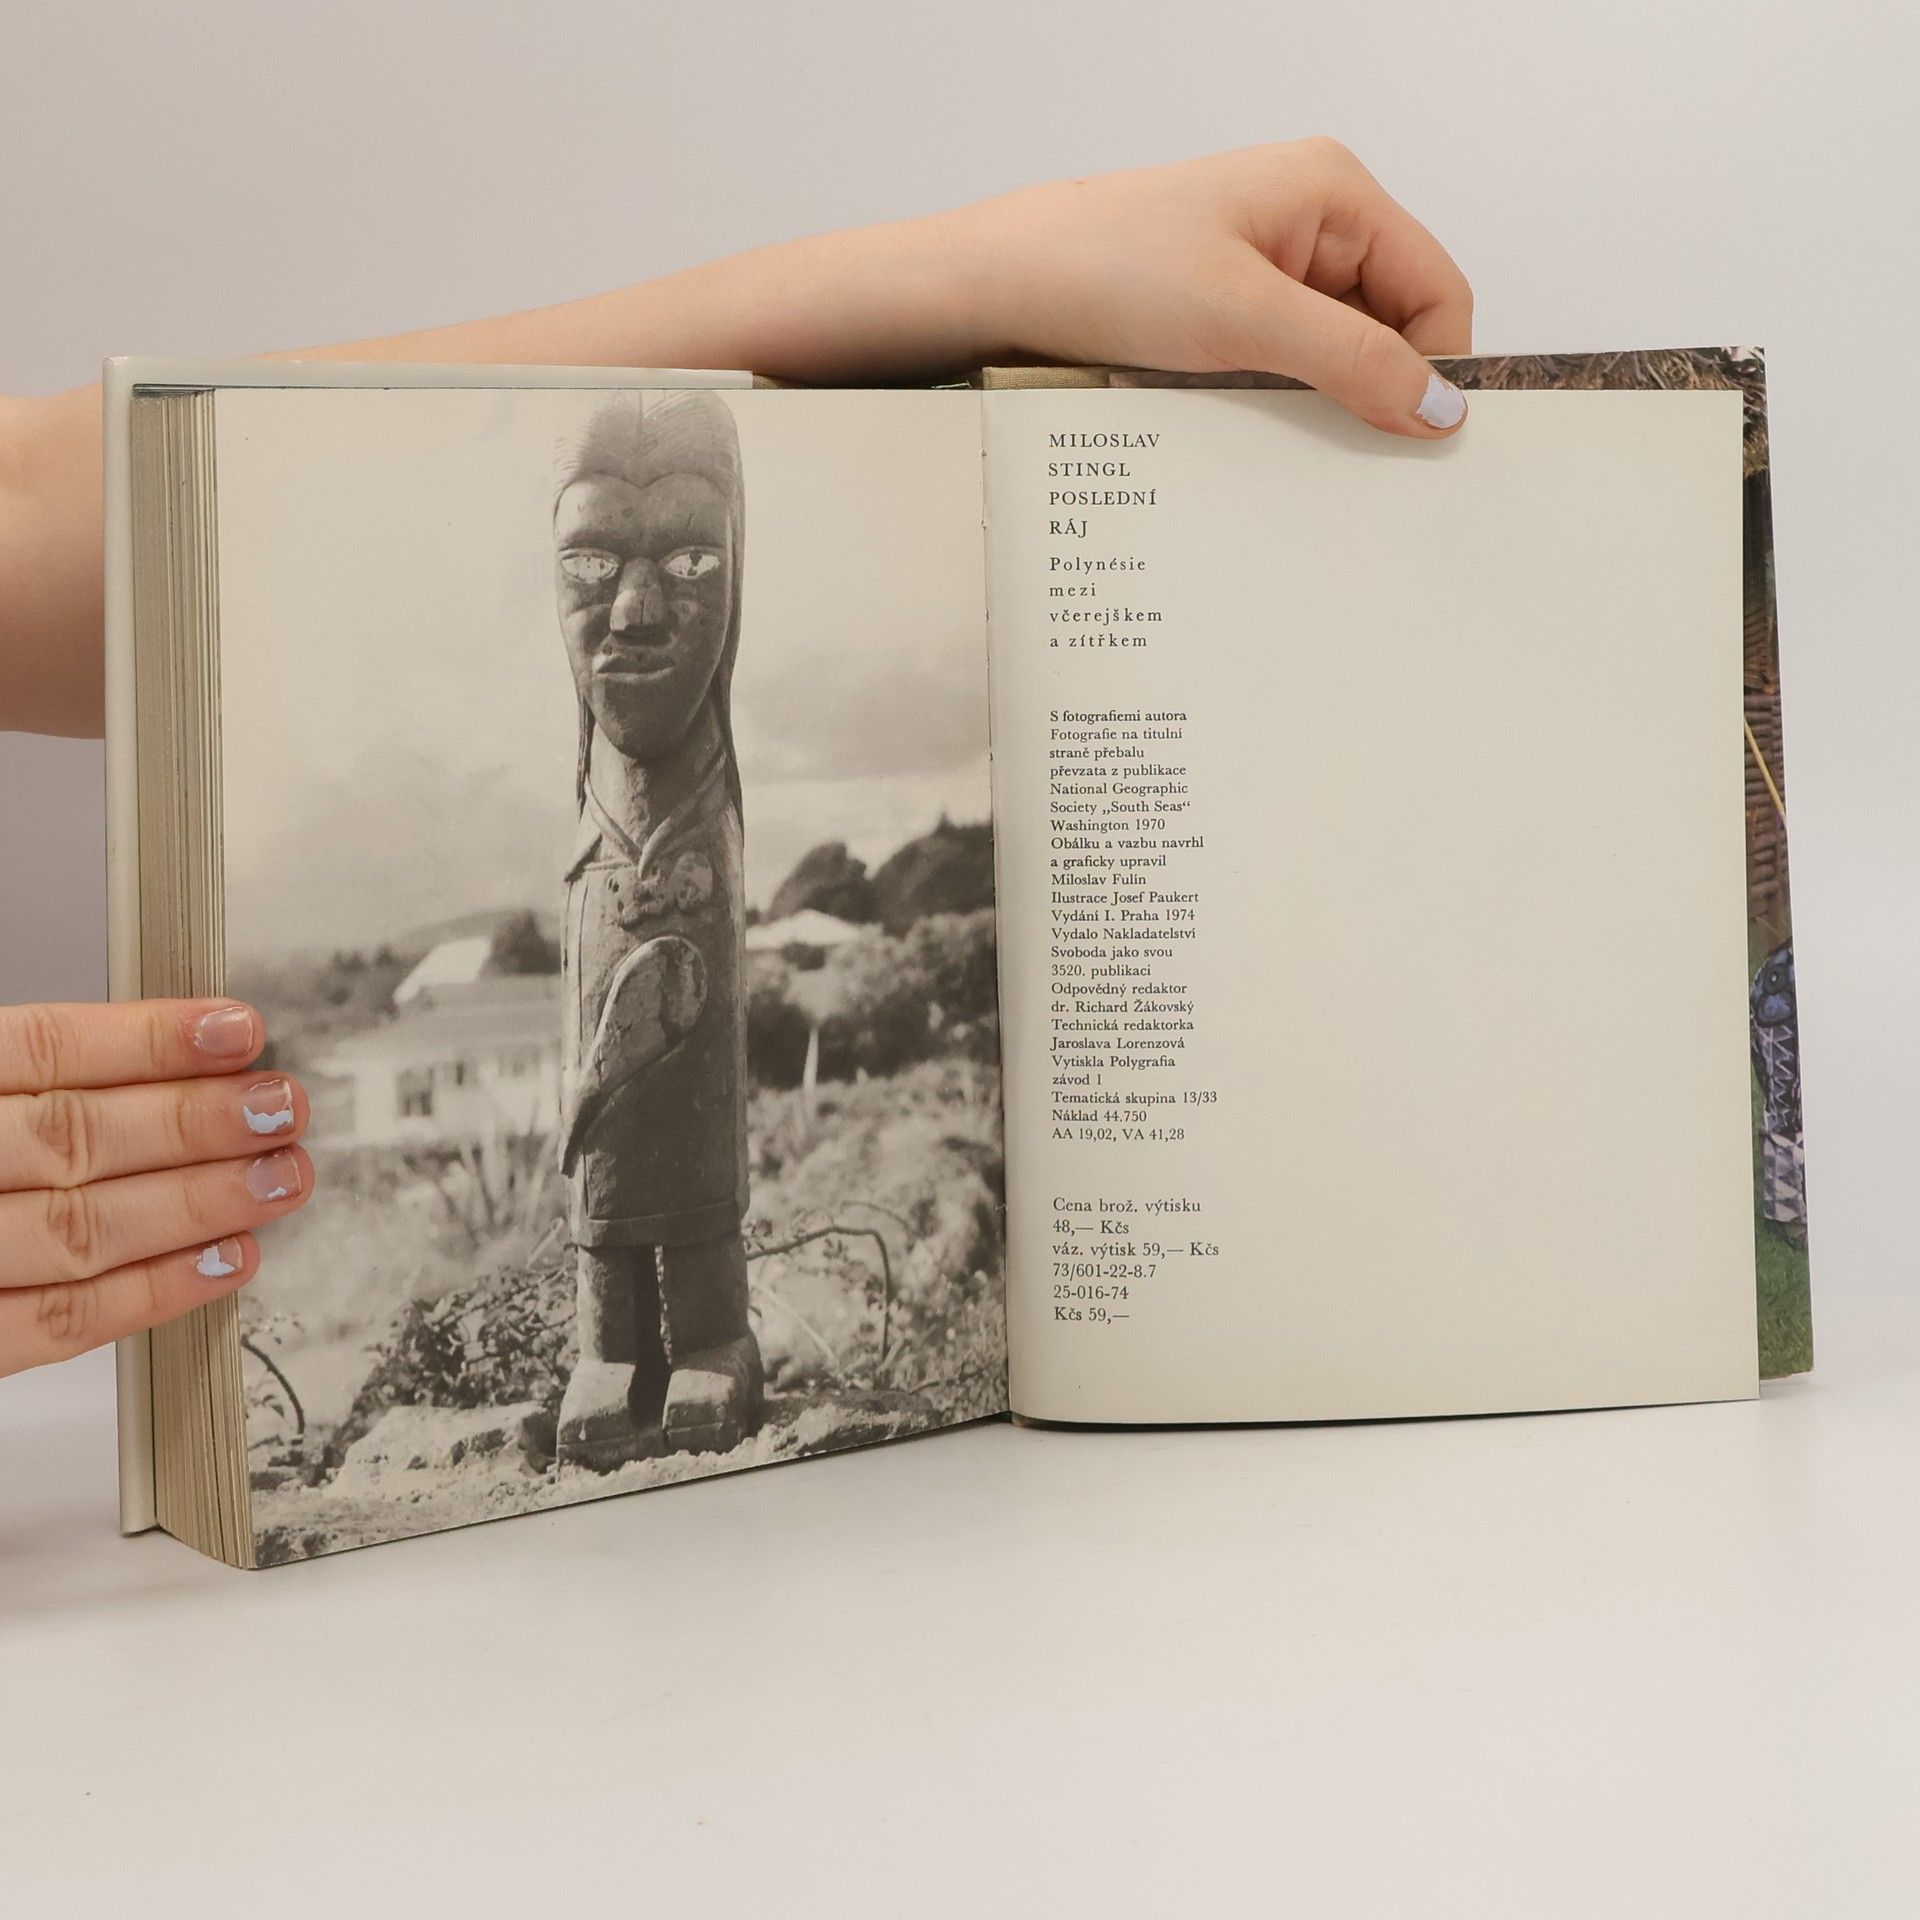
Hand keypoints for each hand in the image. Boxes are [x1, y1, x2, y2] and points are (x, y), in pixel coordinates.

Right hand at [0, 999, 311, 1376]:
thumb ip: (31, 1080)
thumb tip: (172, 1062)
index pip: (41, 1048)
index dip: (146, 1040)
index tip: (235, 1031)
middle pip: (72, 1138)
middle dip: (194, 1123)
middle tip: (282, 1109)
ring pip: (79, 1230)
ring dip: (196, 1204)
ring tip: (278, 1178)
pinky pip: (59, 1323)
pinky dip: (153, 1293)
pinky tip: (227, 1260)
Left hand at [665, 139, 1473, 437]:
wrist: (994, 289)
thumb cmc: (1103, 269)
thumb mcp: (1244, 319)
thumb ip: (1352, 361)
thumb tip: (1440, 409)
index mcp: (1333, 193)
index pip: (1436, 292)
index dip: (1435, 369)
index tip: (1419, 446)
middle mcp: (1308, 223)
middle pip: (1391, 326)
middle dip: (1378, 393)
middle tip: (1357, 466)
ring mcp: (1263, 270)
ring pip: (1335, 356)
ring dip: (1323, 406)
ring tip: (1289, 447)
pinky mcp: (1222, 313)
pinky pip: (1283, 368)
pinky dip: (1280, 406)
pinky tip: (1253, 435)